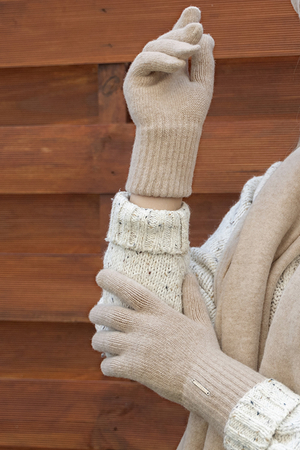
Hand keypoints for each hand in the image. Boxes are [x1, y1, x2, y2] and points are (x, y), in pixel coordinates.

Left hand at [89, 269, 263, 433]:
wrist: (206, 381)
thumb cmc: (205, 349)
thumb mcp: (201, 319)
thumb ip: (192, 296)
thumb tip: (190, 273)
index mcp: (159, 312)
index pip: (130, 290)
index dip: (112, 280)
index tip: (101, 275)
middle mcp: (145, 327)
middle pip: (108, 314)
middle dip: (96, 313)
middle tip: (95, 314)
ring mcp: (137, 348)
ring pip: (103, 340)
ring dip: (97, 340)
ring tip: (99, 341)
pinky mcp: (134, 369)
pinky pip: (108, 365)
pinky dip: (106, 365)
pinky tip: (111, 366)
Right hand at [124, 6, 214, 197]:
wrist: (174, 136)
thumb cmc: (189, 115)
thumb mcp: (202, 84)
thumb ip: (204, 61)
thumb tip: (207, 35)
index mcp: (173, 67)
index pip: (177, 42)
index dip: (184, 26)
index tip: (195, 11)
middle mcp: (157, 68)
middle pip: (166, 41)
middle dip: (182, 33)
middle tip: (198, 28)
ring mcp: (144, 73)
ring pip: (155, 47)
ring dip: (174, 46)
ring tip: (191, 52)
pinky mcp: (133, 80)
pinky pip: (144, 60)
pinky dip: (161, 59)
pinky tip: (177, 65)